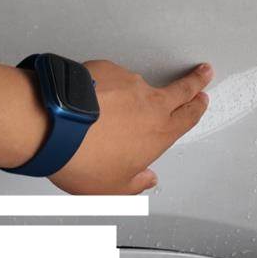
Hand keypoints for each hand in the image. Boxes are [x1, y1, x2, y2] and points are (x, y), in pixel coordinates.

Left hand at [48, 60, 212, 194]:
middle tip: (204, 72)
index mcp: (159, 133)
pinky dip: (104, 86)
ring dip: (133, 92)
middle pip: (182, 89)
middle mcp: (150, 104)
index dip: (198, 107)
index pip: (188, 117)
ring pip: (140, 86)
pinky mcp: (107, 69)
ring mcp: (129, 83)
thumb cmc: (82, 158)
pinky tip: (89, 99)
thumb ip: (135, 184)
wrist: (53, 124)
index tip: (202, 99)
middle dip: (196, 80)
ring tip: (110, 107)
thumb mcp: (111, 188)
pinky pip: (110, 78)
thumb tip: (145, 180)